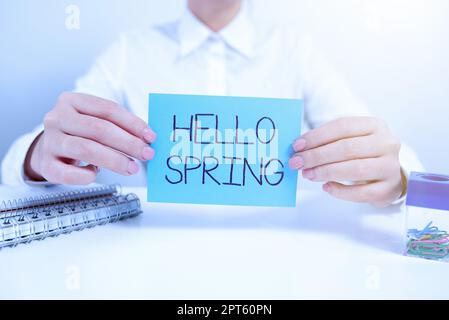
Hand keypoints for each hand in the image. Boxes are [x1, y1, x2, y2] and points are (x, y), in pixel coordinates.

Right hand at [25, 92, 155, 183]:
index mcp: (72, 101)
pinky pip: (68, 173)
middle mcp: (57, 118)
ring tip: (132, 168)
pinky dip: (86, 176)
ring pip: (86, 149)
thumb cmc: (78, 135)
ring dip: (114, 160)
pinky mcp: (46, 165)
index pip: (108, 109)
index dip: (132, 123)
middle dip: (128, 143)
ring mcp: (50, 141)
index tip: (151, 137)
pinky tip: (95, 175)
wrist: (47, 150)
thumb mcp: (94, 122)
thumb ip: (118, 126)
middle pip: (98, 129)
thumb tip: (147, 139)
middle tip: (147, 154)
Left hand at [288, 117, 403, 206]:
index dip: (317, 136)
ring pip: (355, 169)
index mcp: (375, 125)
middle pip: (347, 148)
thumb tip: (298, 148)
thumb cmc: (362, 154)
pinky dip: (340, 191)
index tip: (297, 146)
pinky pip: (361, 192)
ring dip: (326, 172)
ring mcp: (390, 167)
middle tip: (297, 162)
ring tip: (308, 174)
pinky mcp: (389, 189)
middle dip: (317, 156)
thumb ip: (327, 141)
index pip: (343, 126)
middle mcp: (387, 143)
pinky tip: (326, 187)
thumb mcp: (349, 140)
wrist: (388, 175)